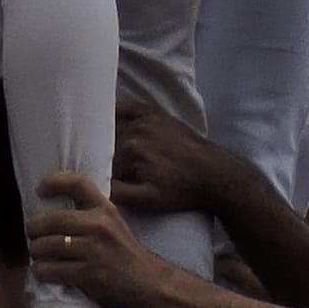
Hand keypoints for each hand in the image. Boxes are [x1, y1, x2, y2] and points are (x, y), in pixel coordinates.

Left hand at [26, 171, 163, 307]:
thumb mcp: (113, 223)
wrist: (149, 282)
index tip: (39, 190)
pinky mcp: (89, 274)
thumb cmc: (125, 253)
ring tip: (37, 254)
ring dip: (36, 251)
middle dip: (34, 229)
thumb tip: (53, 210)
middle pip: (53, 220)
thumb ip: (90, 213)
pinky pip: (53, 270)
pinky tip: (43, 271)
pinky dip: (42, 271)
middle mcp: (99, 226)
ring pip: (48, 246)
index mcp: (105, 209)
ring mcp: (94, 250)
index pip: (77, 183)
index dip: (54, 182)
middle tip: (31, 235)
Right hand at [109, 99, 216, 214]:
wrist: (213, 173)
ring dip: (111, 138)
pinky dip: (119, 110)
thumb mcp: (148, 200)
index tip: (105, 179)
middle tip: (111, 168)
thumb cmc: (180, 190)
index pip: (104, 162)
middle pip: (109, 144)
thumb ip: (118, 193)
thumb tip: (95, 186)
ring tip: (109, 150)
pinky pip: (130, 107)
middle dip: (107, 156)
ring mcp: (146, 118)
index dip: (104, 172)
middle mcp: (134, 130)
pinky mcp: (156, 113)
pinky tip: (112, 116)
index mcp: (129, 151)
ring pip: (117, 127)